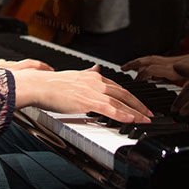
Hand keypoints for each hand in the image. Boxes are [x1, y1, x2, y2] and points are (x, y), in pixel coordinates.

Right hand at [12, 65, 151, 123]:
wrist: (38, 85)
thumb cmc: (51, 84)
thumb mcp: (74, 75)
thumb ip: (88, 73)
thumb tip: (97, 68)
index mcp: (92, 76)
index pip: (117, 87)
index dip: (131, 97)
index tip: (139, 105)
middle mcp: (95, 81)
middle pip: (123, 93)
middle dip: (139, 105)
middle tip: (150, 114)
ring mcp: (91, 91)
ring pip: (119, 102)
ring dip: (135, 112)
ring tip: (146, 119)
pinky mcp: (86, 100)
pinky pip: (109, 108)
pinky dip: (122, 114)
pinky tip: (131, 119)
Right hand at [122, 48, 188, 81]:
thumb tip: (181, 95)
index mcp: (174, 68)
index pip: (152, 69)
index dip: (141, 76)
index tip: (134, 83)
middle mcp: (171, 63)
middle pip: (148, 60)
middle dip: (134, 64)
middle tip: (122, 68)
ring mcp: (172, 61)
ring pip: (151, 59)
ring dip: (139, 62)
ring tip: (129, 68)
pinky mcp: (176, 62)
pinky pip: (158, 62)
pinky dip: (149, 65)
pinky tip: (149, 73)